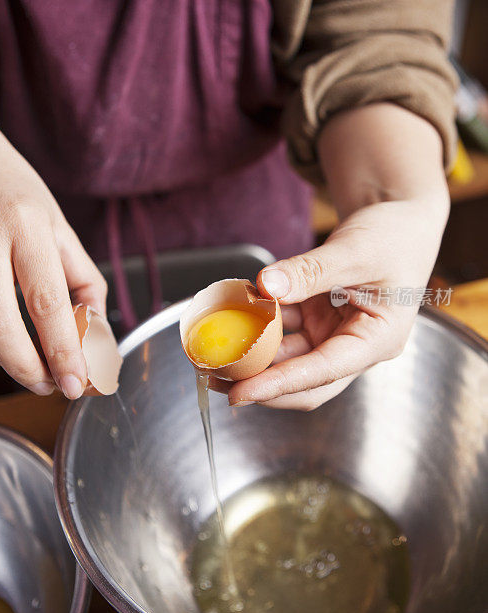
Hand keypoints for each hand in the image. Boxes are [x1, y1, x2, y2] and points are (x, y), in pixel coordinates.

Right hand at [0, 96, 106, 397]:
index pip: (47, 303)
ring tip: (29, 365)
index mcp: (26, 225)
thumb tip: (94, 333)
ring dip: (0, 359)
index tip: (76, 383)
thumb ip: (81, 280)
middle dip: (25, 368)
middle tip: (50, 386)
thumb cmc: (15, 191)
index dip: (62, 352)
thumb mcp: (59, 226)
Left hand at [224, 197, 443, 409]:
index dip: (279, 385)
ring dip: (252, 355)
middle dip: (259, 384)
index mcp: (377, 341)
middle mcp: (354, 346)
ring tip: (214, 350)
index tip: (240, 392)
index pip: (322, 372)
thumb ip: (311, 271)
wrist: (399, 220)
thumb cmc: (394, 237)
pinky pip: (281, 328)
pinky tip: (232, 314)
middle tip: (215, 379)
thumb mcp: (355, 251)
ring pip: (286, 357)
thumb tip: (265, 287)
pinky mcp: (316, 320)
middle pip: (303, 381)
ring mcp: (333, 334)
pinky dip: (257, 323)